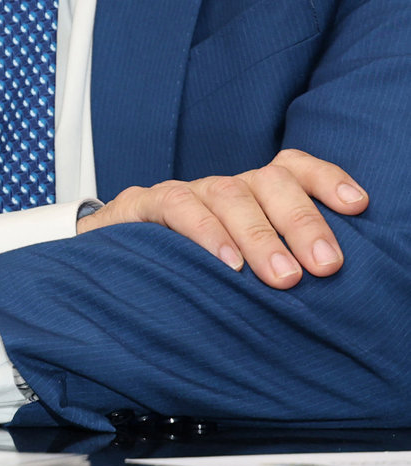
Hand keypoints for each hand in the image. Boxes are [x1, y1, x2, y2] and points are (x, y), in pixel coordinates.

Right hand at [76, 149, 366, 287]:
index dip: (326, 180)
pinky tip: (226, 264)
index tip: (357, 205)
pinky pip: (176, 206)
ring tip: (283, 278)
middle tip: (325, 266)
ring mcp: (184, 193)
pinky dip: (205, 232)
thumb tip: (330, 295)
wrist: (108, 264)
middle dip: (301, 220)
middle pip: (269, 182)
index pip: (294, 170)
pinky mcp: (142, 205)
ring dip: (260, 235)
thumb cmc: (187, 271)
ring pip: (228, 195)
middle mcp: (223, 188)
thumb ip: (278, 267)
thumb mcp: (240, 267)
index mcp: (252, 195)